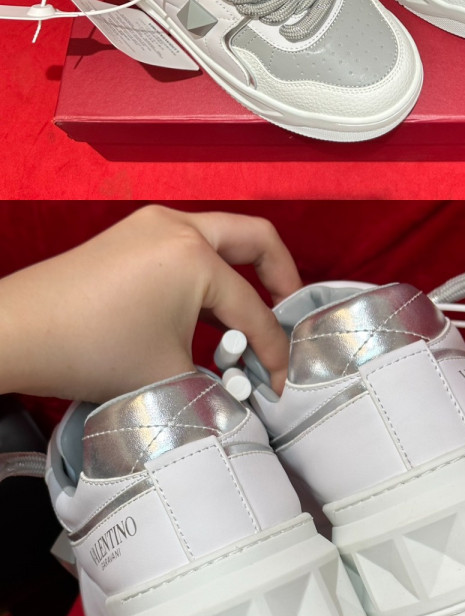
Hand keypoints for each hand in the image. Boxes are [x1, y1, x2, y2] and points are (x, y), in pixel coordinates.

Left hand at [0, 203, 299, 406]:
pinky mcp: (131, 234)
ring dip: (241, 274)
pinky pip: (188, 244)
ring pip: (220, 237)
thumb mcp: (170, 377)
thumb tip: (238, 391)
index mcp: (197, 258)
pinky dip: (207, 272)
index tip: (277, 385)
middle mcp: (180, 227)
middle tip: (287, 314)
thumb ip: (217, 381)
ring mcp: (152, 223)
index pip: (253, 311)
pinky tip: (201, 312)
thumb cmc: (92, 351)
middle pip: (255, 240)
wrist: (24, 331)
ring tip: (244, 321)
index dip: (272, 354)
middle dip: (281, 278)